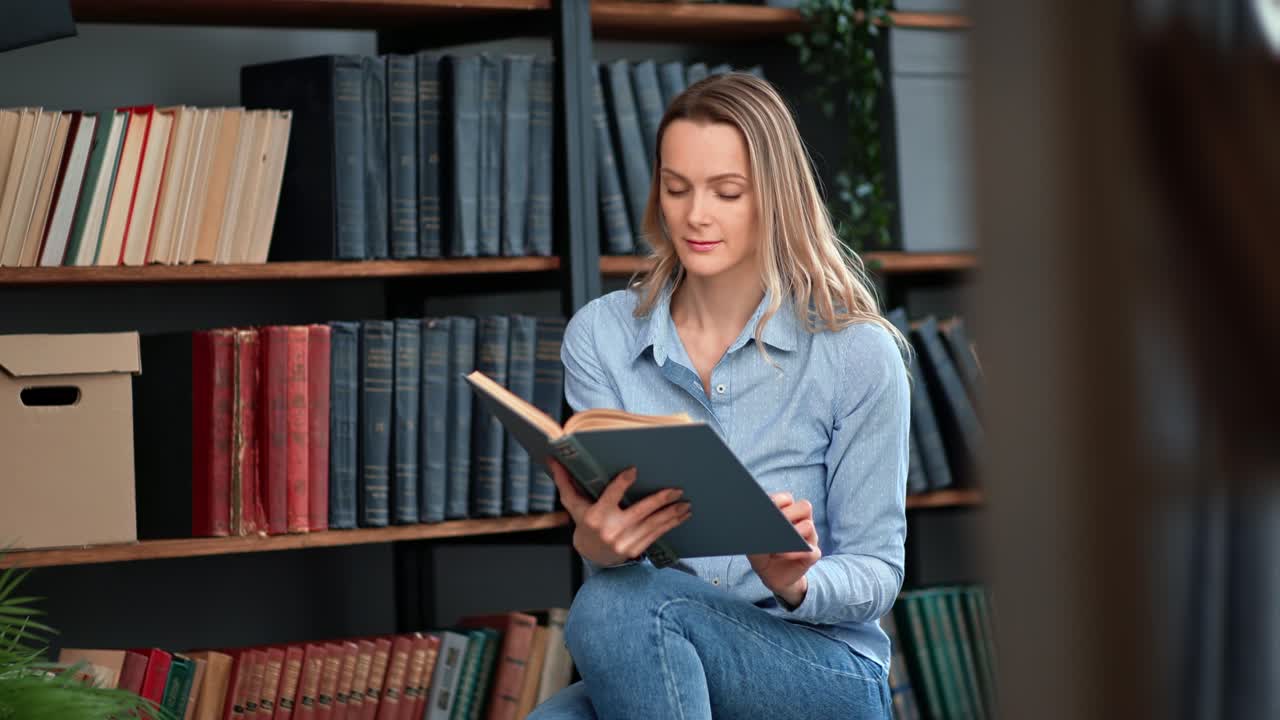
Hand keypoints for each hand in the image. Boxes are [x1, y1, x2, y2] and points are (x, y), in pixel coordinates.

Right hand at [549, 460, 691, 566]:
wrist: (591, 554)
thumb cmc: (583, 523)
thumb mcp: (573, 504)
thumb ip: (565, 481)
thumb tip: (552, 458)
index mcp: (595, 516)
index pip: (610, 496)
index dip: (622, 483)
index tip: (634, 470)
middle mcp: (611, 530)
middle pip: (640, 512)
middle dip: (660, 500)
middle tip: (677, 489)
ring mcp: (625, 542)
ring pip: (653, 524)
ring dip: (672, 513)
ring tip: (686, 503)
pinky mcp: (636, 549)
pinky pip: (657, 534)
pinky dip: (671, 524)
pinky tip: (683, 515)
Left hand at [749, 492, 821, 607]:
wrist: (773, 577)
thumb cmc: (763, 555)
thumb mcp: (754, 545)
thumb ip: (755, 534)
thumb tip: (756, 527)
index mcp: (787, 514)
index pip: (787, 499)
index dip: (778, 499)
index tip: (766, 505)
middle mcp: (800, 522)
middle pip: (804, 506)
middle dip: (789, 512)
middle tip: (775, 522)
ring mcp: (809, 538)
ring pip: (808, 526)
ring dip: (791, 533)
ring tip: (775, 544)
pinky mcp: (812, 555)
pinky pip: (810, 551)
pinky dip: (794, 552)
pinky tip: (781, 554)